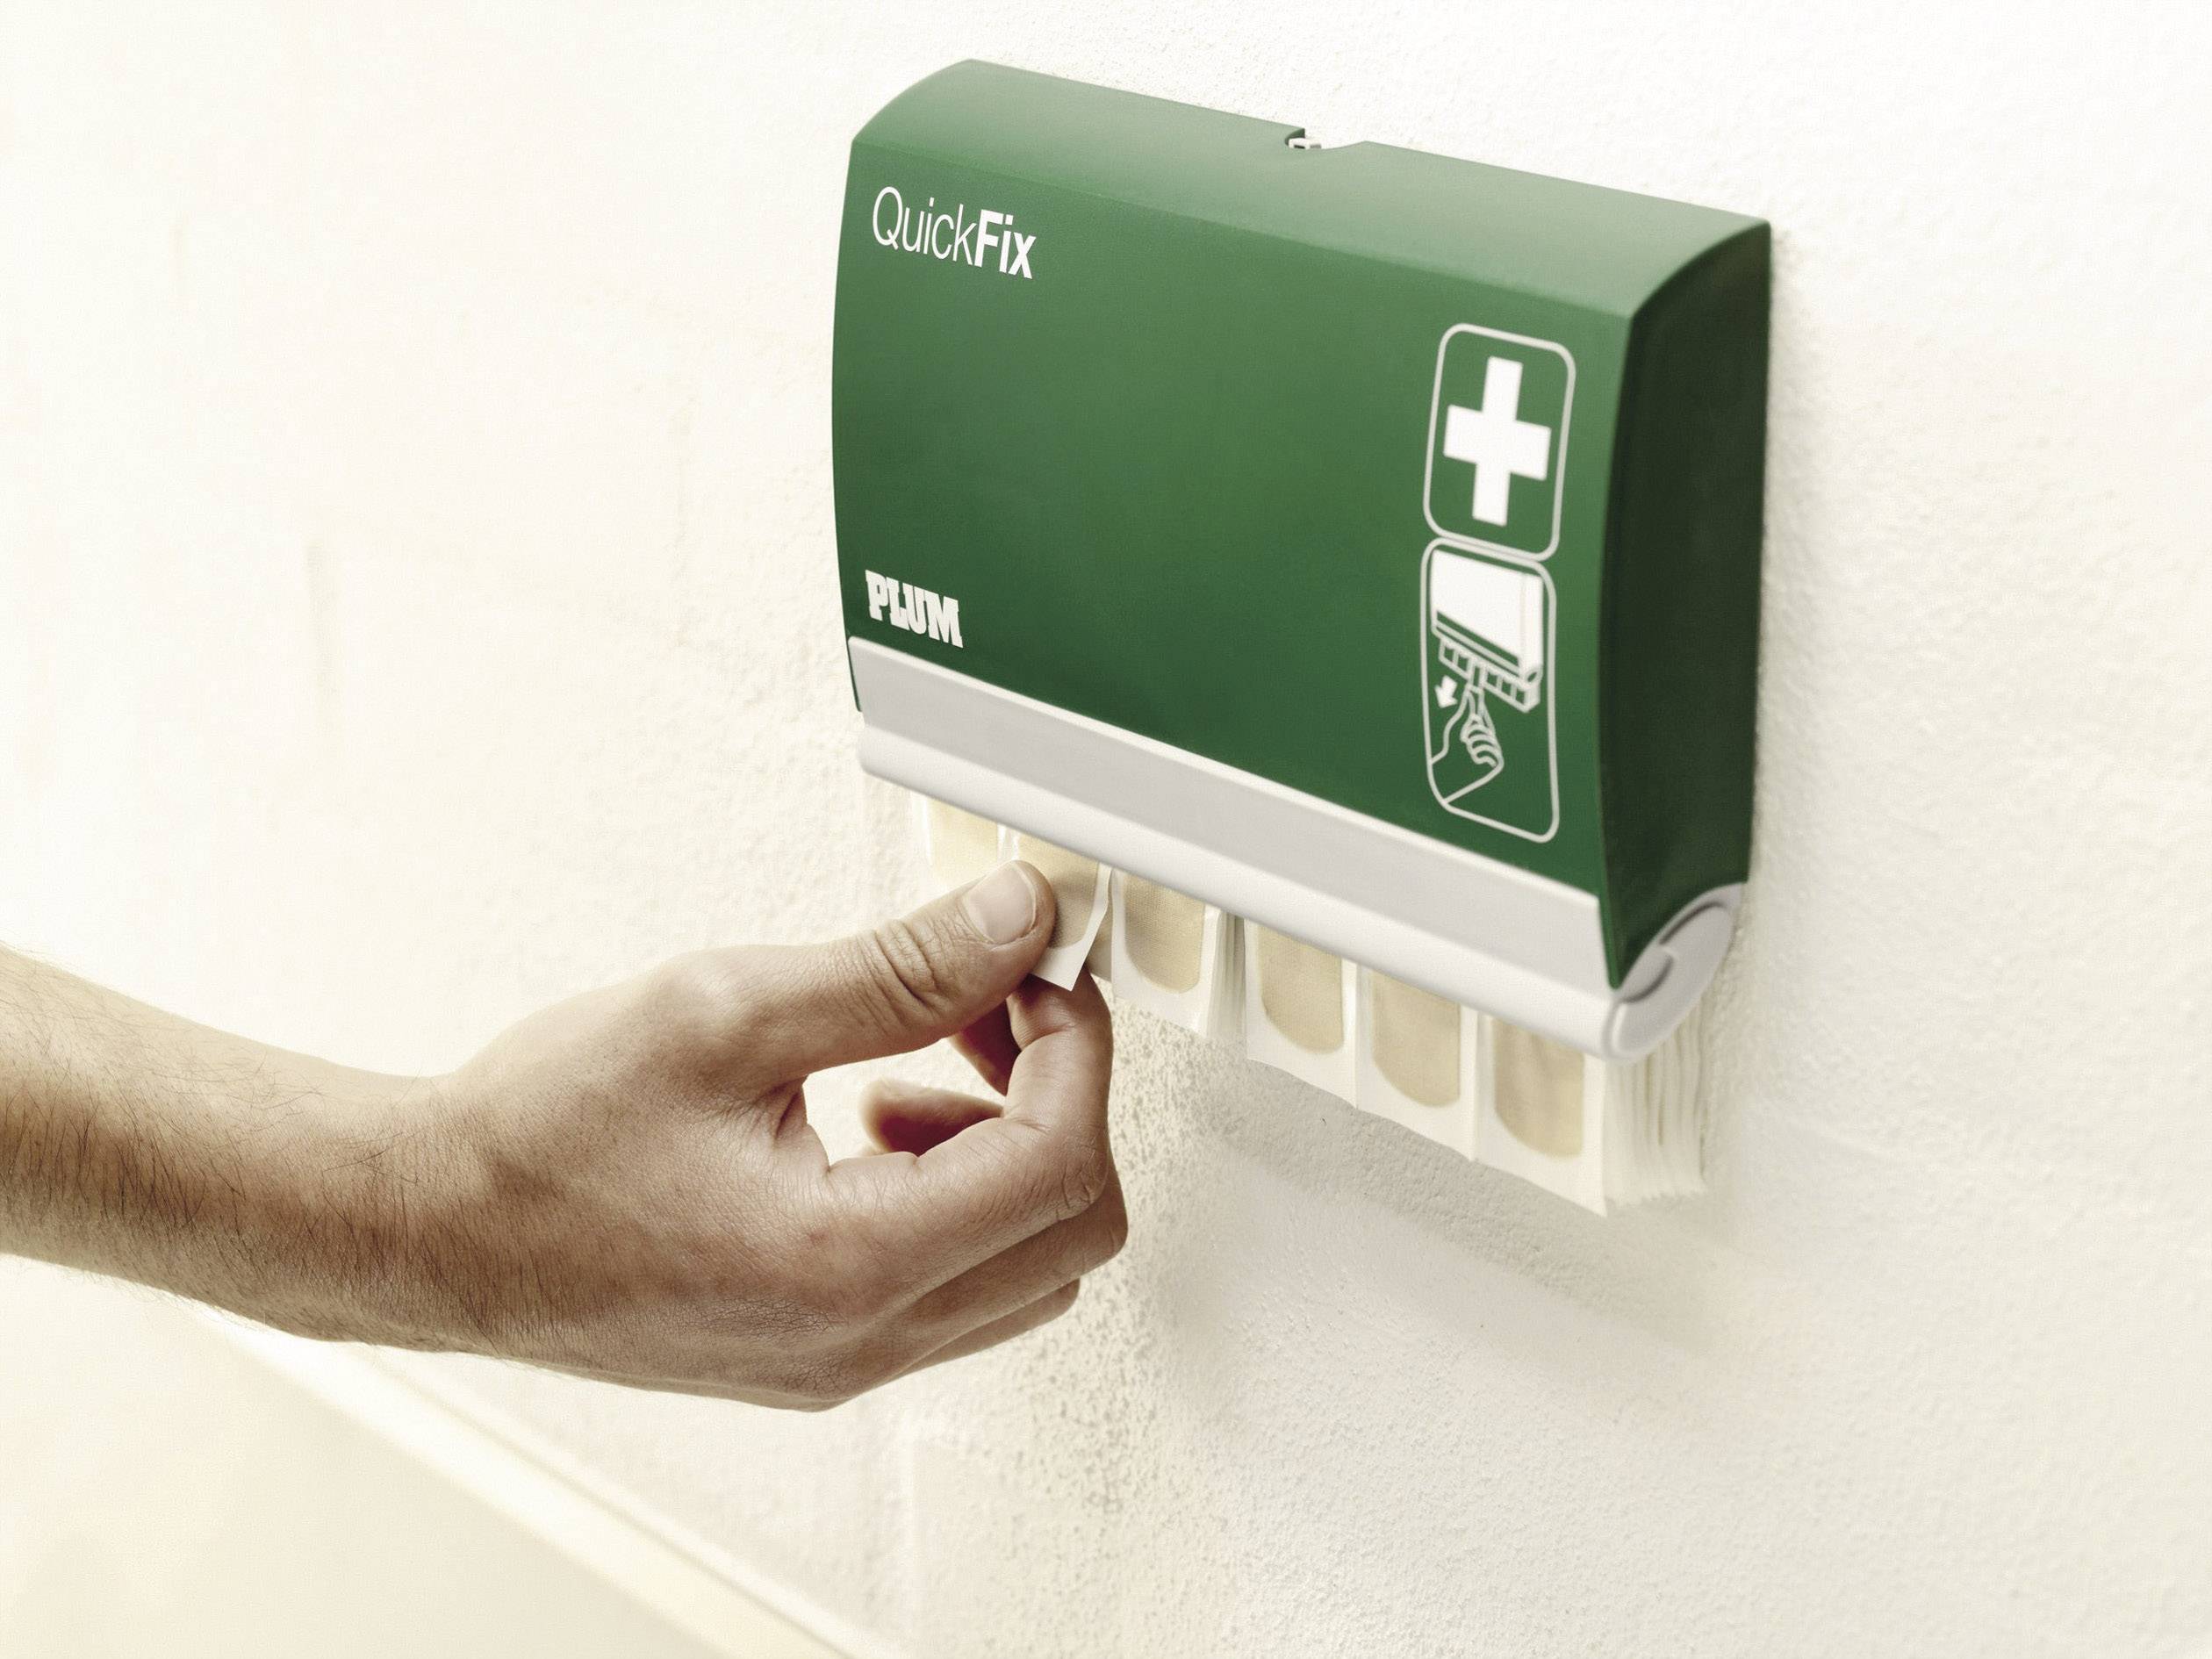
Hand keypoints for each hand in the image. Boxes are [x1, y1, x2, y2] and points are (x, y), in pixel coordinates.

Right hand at [387, 860, 1123, 1407]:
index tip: (1036, 970)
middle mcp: (860, 1339)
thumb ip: (897, 970)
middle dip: (1059, 1096)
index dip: (1074, 1046)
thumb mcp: (727, 1010)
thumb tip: (1010, 926)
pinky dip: (959, 1194)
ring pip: (1026, 1267)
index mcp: (846, 1264)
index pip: (1058, 1162)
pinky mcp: (819, 1355)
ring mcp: (843, 1362)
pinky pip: (956, 1287)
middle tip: (993, 1007)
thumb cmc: (538, 1136)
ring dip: (1010, 1148)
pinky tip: (874, 1121)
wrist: (431, 1230)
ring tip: (917, 1063)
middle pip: (1071, 1230)